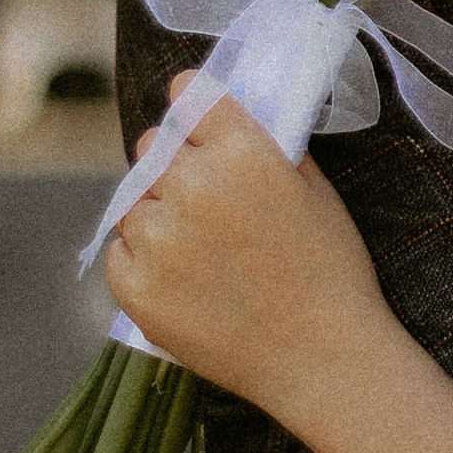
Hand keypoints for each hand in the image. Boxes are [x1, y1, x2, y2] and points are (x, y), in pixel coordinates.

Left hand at [106, 92, 386, 424]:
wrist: (322, 357)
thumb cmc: (331, 271)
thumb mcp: (315, 190)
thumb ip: (269, 148)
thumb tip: (231, 126)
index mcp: (240, 150)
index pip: (188, 94)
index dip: (191, 105)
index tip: (193, 121)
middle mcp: (191, 184)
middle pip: (150, 147)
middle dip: (173, 165)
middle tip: (203, 200)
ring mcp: (158, 237)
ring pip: (133, 203)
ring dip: (158, 217)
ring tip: (201, 252)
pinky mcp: (135, 286)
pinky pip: (121, 253)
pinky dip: (143, 262)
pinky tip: (185, 281)